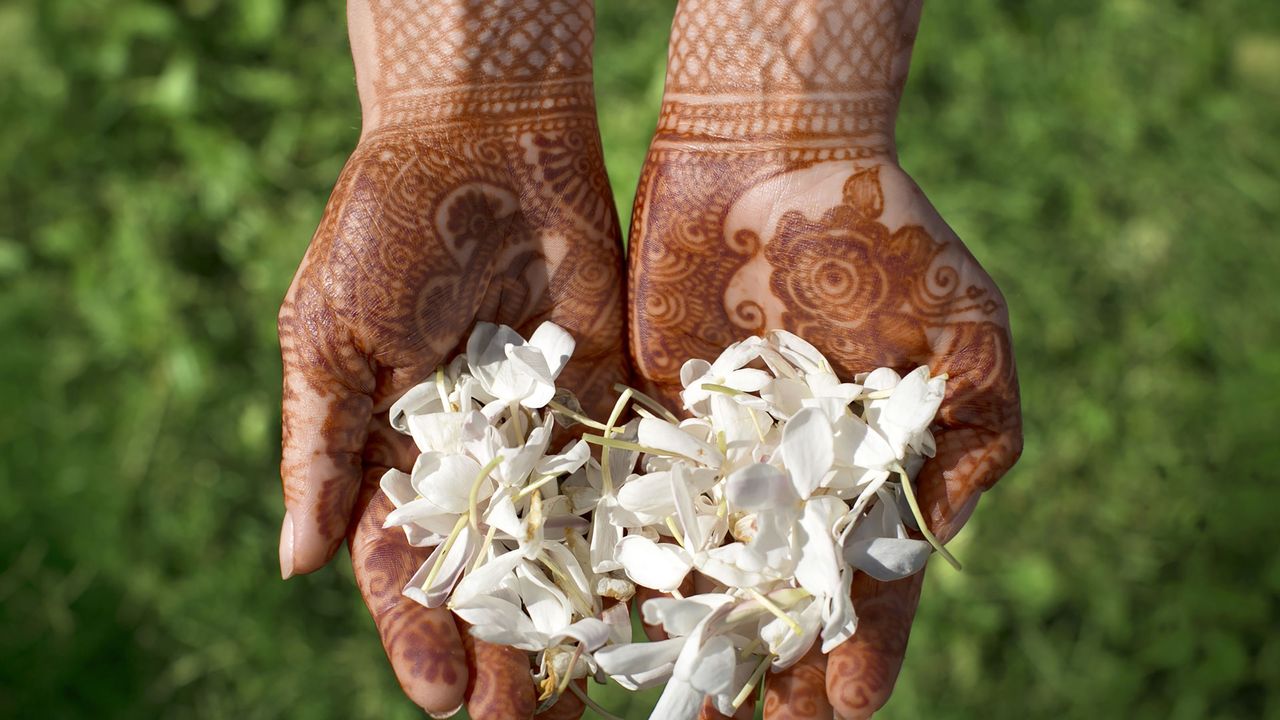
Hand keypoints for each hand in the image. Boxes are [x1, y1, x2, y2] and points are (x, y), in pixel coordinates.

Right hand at [277, 1, 622, 716]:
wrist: (483, 144)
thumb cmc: (384, 233)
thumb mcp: (329, 337)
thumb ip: (320, 447)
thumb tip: (294, 563)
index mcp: (399, 456)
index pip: (408, 569)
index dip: (422, 636)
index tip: (444, 700)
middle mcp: (479, 461)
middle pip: (494, 578)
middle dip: (507, 653)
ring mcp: (548, 433)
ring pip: (565, 547)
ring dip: (575, 621)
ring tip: (593, 694)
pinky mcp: (610, 396)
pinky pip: (625, 480)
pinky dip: (640, 539)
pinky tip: (657, 601)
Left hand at [628, 1, 1021, 716]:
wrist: (770, 154)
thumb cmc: (883, 235)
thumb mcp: (965, 333)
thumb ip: (967, 441)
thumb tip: (931, 550)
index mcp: (867, 473)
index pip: (865, 579)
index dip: (859, 643)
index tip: (842, 702)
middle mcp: (788, 480)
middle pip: (776, 594)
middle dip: (767, 662)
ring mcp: (715, 456)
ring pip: (701, 567)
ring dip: (690, 635)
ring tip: (682, 703)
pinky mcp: (646, 422)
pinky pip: (633, 504)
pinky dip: (623, 559)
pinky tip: (609, 617)